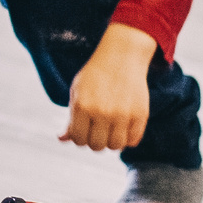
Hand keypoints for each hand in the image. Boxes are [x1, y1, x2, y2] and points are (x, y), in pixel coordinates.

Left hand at [62, 23, 155, 151]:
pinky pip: (133, 141)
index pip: (79, 140)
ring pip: (115, 146)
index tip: (85, 128)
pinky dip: (129, 137)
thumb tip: (62, 139)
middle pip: (97, 146)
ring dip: (113, 141)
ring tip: (112, 128)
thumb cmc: (96, 75)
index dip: (81, 137)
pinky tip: (124, 125)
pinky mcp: (140, 114)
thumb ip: (71, 118)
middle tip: (99, 129)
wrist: (122, 56)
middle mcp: (102, 112)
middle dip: (96, 140)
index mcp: (83, 106)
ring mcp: (122, 114)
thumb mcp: (77, 92)